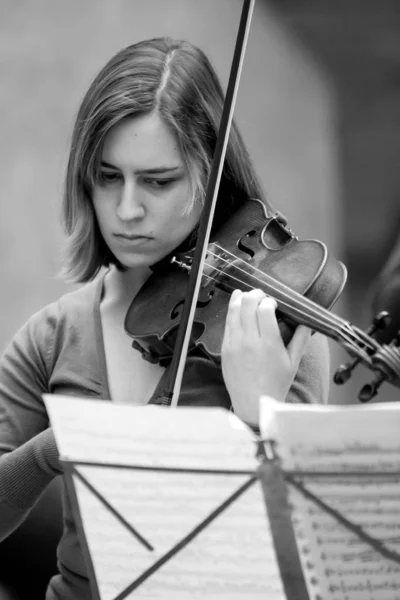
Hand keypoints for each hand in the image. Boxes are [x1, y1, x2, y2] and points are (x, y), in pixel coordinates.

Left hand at [221, 288, 310, 426]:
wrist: (253, 403)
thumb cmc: (275, 384)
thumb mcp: (293, 362)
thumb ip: (300, 339)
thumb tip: (307, 321)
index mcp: (269, 344)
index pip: (265, 309)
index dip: (269, 301)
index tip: (273, 303)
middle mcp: (250, 341)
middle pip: (248, 304)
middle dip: (255, 295)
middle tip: (261, 295)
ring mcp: (235, 344)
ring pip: (234, 310)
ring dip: (241, 298)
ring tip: (247, 295)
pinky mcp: (225, 348)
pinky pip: (227, 323)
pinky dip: (231, 310)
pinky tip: (235, 303)